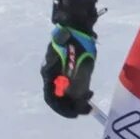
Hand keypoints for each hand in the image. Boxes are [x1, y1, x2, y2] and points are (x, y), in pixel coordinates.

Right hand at [41, 1, 98, 116]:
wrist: (77, 23)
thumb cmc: (77, 41)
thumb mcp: (80, 62)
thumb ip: (77, 82)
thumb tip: (77, 99)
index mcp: (49, 72)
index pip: (51, 98)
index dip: (63, 109)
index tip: (76, 114)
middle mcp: (51, 74)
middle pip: (58, 97)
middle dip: (72, 106)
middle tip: (87, 108)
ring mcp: (58, 71)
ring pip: (65, 92)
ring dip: (77, 99)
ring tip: (90, 97)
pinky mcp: (66, 68)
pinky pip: (70, 85)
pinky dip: (79, 90)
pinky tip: (89, 90)